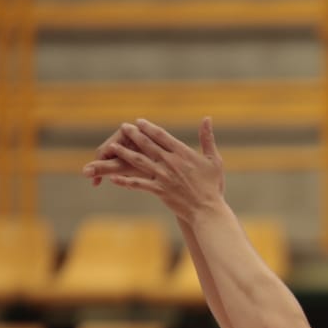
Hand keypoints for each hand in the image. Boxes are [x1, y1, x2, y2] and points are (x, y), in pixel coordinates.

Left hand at [81, 117, 227, 220]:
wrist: (207, 210)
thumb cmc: (212, 186)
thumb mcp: (214, 159)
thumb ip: (207, 138)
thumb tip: (207, 118)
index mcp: (183, 153)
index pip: (162, 135)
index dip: (148, 127)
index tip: (139, 122)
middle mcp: (170, 162)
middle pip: (147, 144)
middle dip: (134, 134)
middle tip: (123, 127)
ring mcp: (163, 176)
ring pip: (139, 161)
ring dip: (125, 153)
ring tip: (113, 147)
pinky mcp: (159, 190)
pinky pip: (139, 184)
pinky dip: (126, 181)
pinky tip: (114, 177)